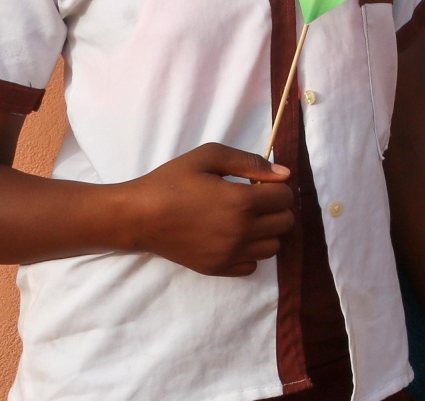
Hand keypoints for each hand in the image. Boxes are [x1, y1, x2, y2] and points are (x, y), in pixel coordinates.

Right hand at [116, 143, 294, 275]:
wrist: (139, 216)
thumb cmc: (172, 181)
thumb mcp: (209, 156)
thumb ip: (250, 161)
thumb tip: (283, 173)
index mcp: (242, 201)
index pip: (285, 197)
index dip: (277, 187)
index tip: (260, 184)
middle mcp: (241, 231)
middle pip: (285, 222)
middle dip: (276, 208)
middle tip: (255, 201)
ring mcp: (230, 253)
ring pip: (273, 247)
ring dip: (267, 232)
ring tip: (246, 220)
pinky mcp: (218, 268)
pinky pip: (252, 266)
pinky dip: (250, 253)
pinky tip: (234, 239)